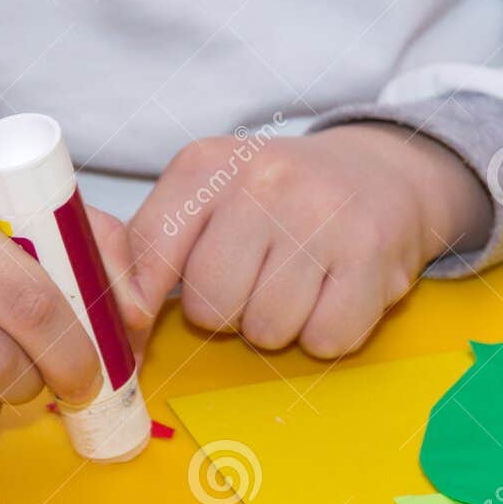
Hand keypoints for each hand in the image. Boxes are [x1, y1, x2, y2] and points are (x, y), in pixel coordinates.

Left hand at [128, 124, 489, 356]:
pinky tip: (333, 293)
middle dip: (228, 313)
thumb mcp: (208, 198)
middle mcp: (264, 180)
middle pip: (211, 305)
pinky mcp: (371, 254)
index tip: (148, 317)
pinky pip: (325, 339)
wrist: (383, 174)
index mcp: (207, 164)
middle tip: (254, 282)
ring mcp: (322, 216)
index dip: (141, 301)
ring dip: (279, 325)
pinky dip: (326, 333)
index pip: (148, 250)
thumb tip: (119, 322)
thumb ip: (151, 251)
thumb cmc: (280, 202)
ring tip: (298, 283)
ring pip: (267, 329)